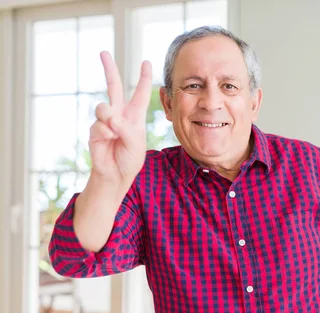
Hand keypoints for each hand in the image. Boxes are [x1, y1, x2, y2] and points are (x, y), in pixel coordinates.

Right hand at [89, 51, 151, 186]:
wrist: (116, 174)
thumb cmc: (130, 159)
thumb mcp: (136, 143)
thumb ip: (125, 129)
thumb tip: (110, 117)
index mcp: (134, 116)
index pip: (139, 93)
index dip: (143, 78)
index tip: (146, 62)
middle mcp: (119, 114)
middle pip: (113, 87)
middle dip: (109, 69)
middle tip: (103, 52)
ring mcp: (105, 121)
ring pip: (103, 108)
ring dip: (110, 120)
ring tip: (115, 133)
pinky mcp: (95, 130)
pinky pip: (99, 126)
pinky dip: (105, 135)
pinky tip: (109, 142)